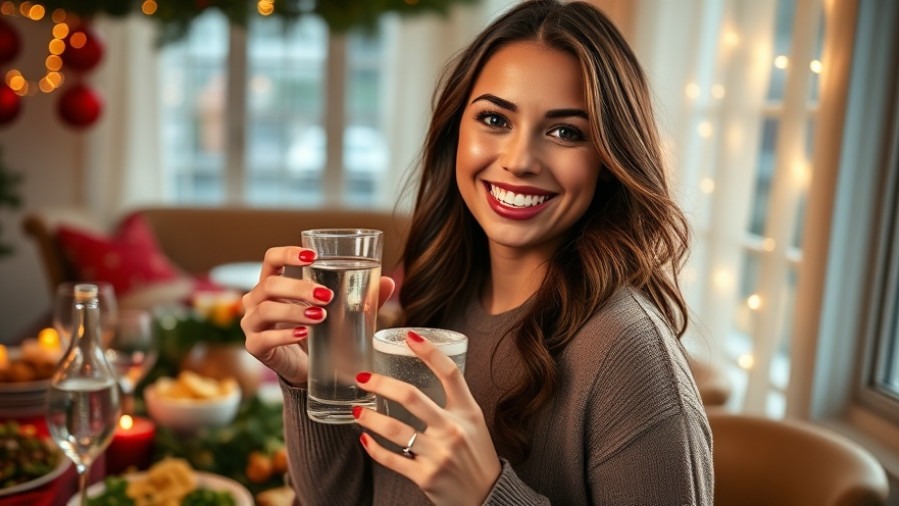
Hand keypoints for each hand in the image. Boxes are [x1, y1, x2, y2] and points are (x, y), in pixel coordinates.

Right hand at [240, 246, 394, 384]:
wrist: (308, 368)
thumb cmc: (320, 331)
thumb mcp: (339, 311)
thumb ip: (361, 296)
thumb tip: (389, 281)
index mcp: (273, 283)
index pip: (271, 259)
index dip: (288, 254)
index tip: (312, 257)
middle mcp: (257, 300)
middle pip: (270, 285)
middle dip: (299, 288)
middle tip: (327, 296)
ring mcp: (252, 323)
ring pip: (267, 310)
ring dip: (294, 311)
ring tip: (320, 316)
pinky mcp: (255, 347)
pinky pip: (265, 338)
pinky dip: (285, 335)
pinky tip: (304, 335)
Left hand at [353, 331, 500, 505]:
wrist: (487, 497)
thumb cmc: (476, 454)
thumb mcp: (473, 422)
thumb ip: (452, 401)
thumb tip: (421, 376)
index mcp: (467, 412)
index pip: (450, 373)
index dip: (429, 352)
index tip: (409, 336)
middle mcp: (453, 430)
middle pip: (412, 397)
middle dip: (381, 384)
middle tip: (363, 378)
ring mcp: (439, 455)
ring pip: (395, 429)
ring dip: (370, 418)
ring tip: (357, 411)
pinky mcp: (426, 477)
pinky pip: (392, 459)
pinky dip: (374, 448)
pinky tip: (365, 439)